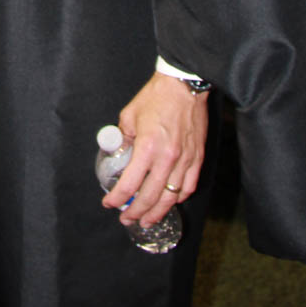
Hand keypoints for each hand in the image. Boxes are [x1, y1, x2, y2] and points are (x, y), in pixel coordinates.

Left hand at [101, 71, 207, 227]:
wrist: (184, 86)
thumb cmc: (156, 97)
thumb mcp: (129, 115)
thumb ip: (123, 136)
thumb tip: (119, 151)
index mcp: (147, 148)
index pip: (129, 184)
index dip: (117, 198)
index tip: (108, 203)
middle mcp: (167, 159)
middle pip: (150, 197)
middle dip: (135, 212)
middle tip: (126, 218)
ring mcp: (184, 160)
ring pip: (171, 197)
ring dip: (157, 212)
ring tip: (147, 220)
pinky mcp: (197, 158)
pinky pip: (189, 186)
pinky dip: (179, 198)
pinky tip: (171, 202)